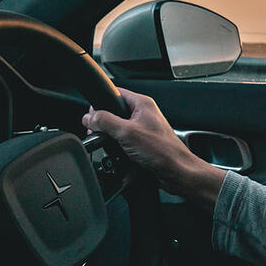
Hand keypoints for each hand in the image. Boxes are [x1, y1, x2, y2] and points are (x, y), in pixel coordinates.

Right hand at [83, 87, 224, 207]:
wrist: (177, 172)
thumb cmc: (162, 151)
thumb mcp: (126, 132)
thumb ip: (105, 122)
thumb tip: (89, 117)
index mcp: (142, 104)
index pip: (116, 93)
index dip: (101, 103)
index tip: (91, 114)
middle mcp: (143, 115)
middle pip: (114, 114)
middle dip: (104, 125)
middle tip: (97, 133)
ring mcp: (143, 131)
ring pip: (118, 131)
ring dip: (112, 140)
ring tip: (110, 147)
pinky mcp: (143, 146)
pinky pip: (124, 145)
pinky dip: (119, 151)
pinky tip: (119, 157)